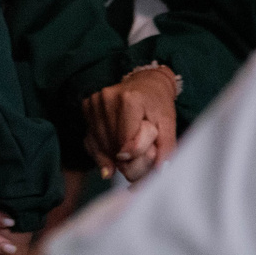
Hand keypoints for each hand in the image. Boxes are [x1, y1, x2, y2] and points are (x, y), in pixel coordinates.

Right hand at [82, 64, 178, 181]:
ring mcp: (94, 101)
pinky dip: (102, 152)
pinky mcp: (87, 106)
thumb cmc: (157, 104)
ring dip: (114, 156)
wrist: (145, 82)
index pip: (127, 143)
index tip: (147, 153)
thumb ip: (165, 148)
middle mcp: (107, 97)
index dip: (138, 155)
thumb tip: (158, 172)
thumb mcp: (168, 124)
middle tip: (140, 150)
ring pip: (101, 146)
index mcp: (130, 99)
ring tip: (128, 147)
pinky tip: (113, 151)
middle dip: (127, 157)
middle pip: (113, 146)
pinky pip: (90, 141)